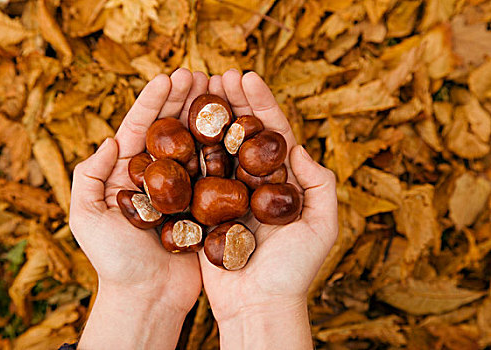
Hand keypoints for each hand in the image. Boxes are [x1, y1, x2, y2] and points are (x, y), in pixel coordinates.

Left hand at [69, 68, 207, 348]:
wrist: (146, 296)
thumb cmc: (113, 262)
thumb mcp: (86, 220)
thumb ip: (88, 178)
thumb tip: (110, 140)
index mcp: (127, 173)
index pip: (140, 128)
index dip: (155, 101)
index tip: (171, 77)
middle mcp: (157, 176)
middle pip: (171, 130)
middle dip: (185, 101)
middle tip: (203, 76)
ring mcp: (183, 189)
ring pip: (196, 145)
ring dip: (207, 118)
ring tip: (222, 93)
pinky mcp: (204, 205)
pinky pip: (215, 172)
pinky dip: (225, 150)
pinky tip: (237, 130)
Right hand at [200, 71, 337, 348]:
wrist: (258, 305)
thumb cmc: (294, 271)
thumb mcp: (322, 226)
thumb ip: (318, 185)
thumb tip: (298, 147)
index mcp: (283, 182)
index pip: (273, 134)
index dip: (261, 104)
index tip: (247, 77)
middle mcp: (254, 183)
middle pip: (243, 134)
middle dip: (233, 103)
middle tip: (218, 75)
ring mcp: (228, 195)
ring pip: (218, 149)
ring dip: (209, 119)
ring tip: (197, 91)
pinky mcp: (204, 210)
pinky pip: (196, 176)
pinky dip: (189, 151)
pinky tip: (178, 127)